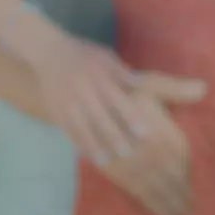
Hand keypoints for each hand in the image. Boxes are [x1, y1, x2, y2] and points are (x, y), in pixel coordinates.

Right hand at [29, 34, 203, 214]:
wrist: (50, 54)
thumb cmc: (90, 58)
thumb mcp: (113, 61)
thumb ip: (136, 78)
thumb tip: (165, 86)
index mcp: (103, 76)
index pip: (119, 98)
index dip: (131, 116)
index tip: (145, 132)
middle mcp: (86, 89)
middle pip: (101, 116)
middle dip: (114, 135)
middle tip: (130, 154)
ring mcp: (70, 102)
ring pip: (84, 127)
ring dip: (96, 144)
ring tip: (109, 161)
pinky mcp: (58, 112)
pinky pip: (70, 131)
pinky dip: (81, 145)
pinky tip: (92, 160)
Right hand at [88, 74, 205, 214]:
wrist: (76, 93)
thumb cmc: (120, 89)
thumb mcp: (149, 84)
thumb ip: (176, 89)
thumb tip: (204, 89)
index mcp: (159, 131)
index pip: (181, 161)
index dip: (190, 179)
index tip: (199, 195)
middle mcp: (145, 149)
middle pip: (168, 178)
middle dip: (180, 197)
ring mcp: (126, 160)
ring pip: (149, 186)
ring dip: (163, 203)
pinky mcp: (108, 166)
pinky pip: (130, 186)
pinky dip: (143, 199)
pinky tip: (152, 209)